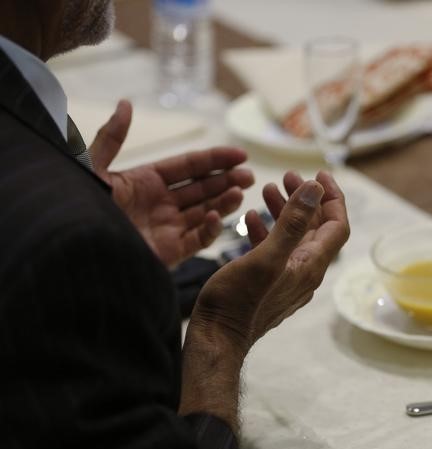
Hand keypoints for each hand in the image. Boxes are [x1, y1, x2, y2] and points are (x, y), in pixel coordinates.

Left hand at [90, 100, 254, 267]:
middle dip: (227, 180)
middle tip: (249, 175)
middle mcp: (160, 204)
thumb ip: (111, 137)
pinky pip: (197, 239)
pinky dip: (210, 229)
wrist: (73, 246)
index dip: (214, 159)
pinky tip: (217, 216)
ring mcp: (167, 228)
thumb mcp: (91, 166)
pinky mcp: (169, 252)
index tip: (240, 154)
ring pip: (205, 212)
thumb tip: (126, 103)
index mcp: (145, 181)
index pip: (188, 167)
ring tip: (242, 191)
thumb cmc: (78, 206)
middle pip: (202, 189)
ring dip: (225, 201)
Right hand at [179, 171, 348, 426]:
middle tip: (286, 177)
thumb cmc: (238, 301)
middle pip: (316, 229)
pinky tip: (249, 219)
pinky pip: (275, 252)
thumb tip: (316, 190)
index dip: (333, 197)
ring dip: (284, 212)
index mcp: (310, 264)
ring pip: (293, 238)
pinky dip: (266, 231)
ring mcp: (288, 280)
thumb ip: (293, 223)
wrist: (217, 339)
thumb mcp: (267, 257)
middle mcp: (305, 273)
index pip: (336, 225)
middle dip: (304, 199)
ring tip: (266, 189)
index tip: (318, 175)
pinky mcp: (269, 286)